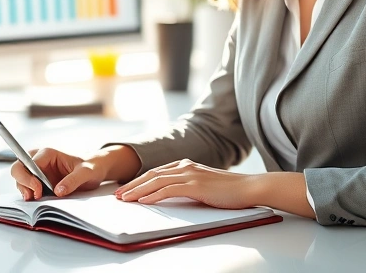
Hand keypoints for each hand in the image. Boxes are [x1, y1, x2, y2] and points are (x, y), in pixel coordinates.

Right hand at [10, 145, 140, 200]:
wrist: (94, 171)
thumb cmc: (90, 167)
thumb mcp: (86, 173)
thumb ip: (73, 180)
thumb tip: (58, 191)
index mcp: (49, 153)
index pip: (30, 162)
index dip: (30, 178)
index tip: (38, 191)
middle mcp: (40, 160)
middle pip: (18, 168)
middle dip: (22, 182)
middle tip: (31, 196)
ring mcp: (38, 171)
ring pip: (20, 179)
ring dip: (24, 190)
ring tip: (35, 200)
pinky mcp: (39, 181)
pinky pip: (27, 187)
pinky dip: (28, 194)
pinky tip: (37, 200)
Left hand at [113, 159, 259, 209]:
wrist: (248, 187)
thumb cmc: (228, 190)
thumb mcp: (203, 185)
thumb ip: (187, 186)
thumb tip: (170, 194)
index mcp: (186, 165)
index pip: (156, 172)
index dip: (139, 181)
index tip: (126, 189)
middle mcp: (185, 166)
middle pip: (151, 174)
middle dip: (132, 185)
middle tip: (117, 195)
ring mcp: (190, 174)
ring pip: (156, 181)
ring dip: (137, 191)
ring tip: (124, 199)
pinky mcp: (195, 185)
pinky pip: (168, 190)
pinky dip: (153, 195)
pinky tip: (144, 201)